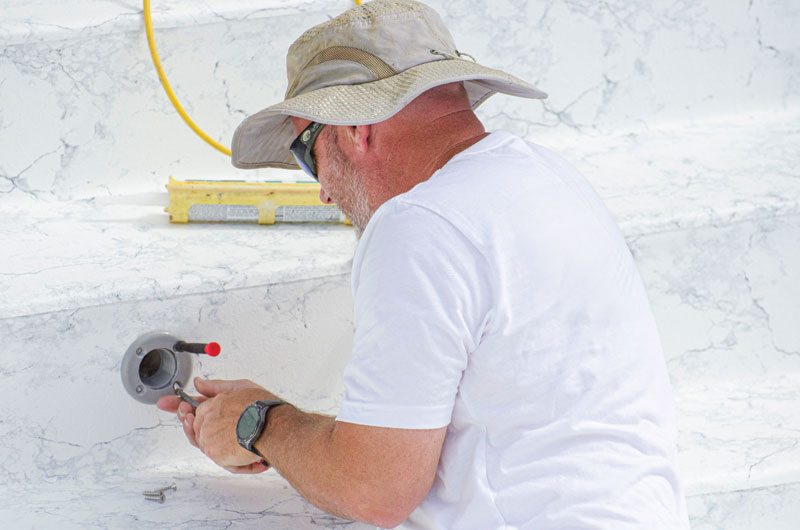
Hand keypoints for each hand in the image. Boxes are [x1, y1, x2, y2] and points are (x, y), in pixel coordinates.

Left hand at [158, 377, 280, 473]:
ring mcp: (208, 438)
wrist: (274, 427)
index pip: (194, 406)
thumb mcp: (241, 388)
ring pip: (205, 443)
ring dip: (220, 443)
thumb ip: (217, 387)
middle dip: (209, 429)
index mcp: (212, 403)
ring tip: (239, 439)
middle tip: (226, 431)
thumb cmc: (263, 408)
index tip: (168, 404)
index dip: (181, 405)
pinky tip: (241, 449)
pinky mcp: (214, 453)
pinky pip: (215, 456)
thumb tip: (199, 383)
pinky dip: (228, 455)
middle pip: (197, 427)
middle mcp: (207, 420)